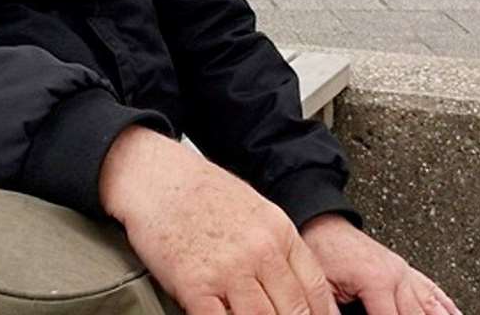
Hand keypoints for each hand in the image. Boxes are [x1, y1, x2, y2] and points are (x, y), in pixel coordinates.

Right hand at [100, 126, 336, 314]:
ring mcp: (229, 269)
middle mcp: (260, 250)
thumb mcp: (255, 208)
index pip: (315, 287)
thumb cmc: (200, 192)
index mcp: (278, 230)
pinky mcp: (195, 285)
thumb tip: (294, 283)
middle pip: (294, 309)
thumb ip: (277, 245)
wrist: (156, 177)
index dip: (322, 314)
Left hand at [301, 214, 460, 314]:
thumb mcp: (324, 287)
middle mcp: (397, 276)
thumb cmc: (322, 251)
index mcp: (376, 281)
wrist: (324, 225)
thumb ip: (336, 310)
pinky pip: (432, 290)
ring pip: (431, 305)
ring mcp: (404, 272)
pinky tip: (456, 314)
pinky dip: (446, 306)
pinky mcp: (405, 270)